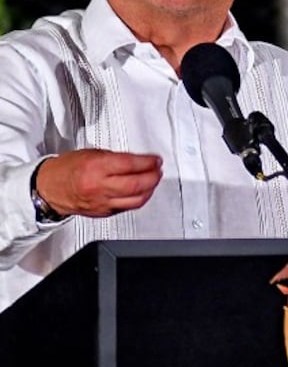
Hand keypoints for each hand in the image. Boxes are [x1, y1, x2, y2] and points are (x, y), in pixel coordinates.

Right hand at [34, 149, 162, 217]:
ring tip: (154, 180)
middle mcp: (99, 186)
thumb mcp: (92, 154)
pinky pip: (128, 207)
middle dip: (153, 176)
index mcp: (95, 168)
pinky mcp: (104, 213)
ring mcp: (102, 202)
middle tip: (158, 170)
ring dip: (150, 189)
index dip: (148, 162)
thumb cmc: (67, 169)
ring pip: (136, 200)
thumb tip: (139, 161)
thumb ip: (116, 158)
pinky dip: (139, 198)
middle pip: (136, 184)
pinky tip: (143, 192)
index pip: (130, 164)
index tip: (156, 159)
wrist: (49, 188)